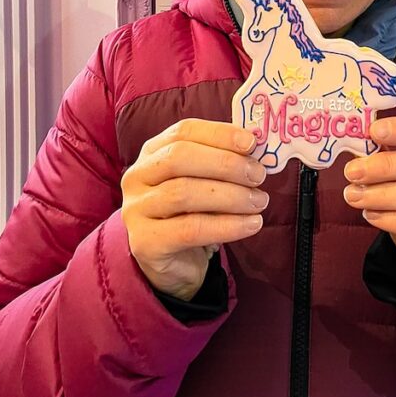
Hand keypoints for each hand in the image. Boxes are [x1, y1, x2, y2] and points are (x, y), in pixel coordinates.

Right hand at [121, 120, 267, 300]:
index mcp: (152, 153)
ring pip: (184, 193)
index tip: (252, 143)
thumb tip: (256, 150)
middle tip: (259, 176)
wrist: (175, 265)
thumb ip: (223, 163)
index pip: (183, 132)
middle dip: (226, 164)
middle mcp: (137, 177)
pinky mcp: (145, 242)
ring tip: (259, 202)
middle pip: (179, 157)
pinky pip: (190, 229)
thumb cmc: (193, 214)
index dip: (219, 134)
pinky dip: (227, 226)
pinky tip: (252, 224)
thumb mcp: (206, 183)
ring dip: (231, 195)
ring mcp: (136, 210)